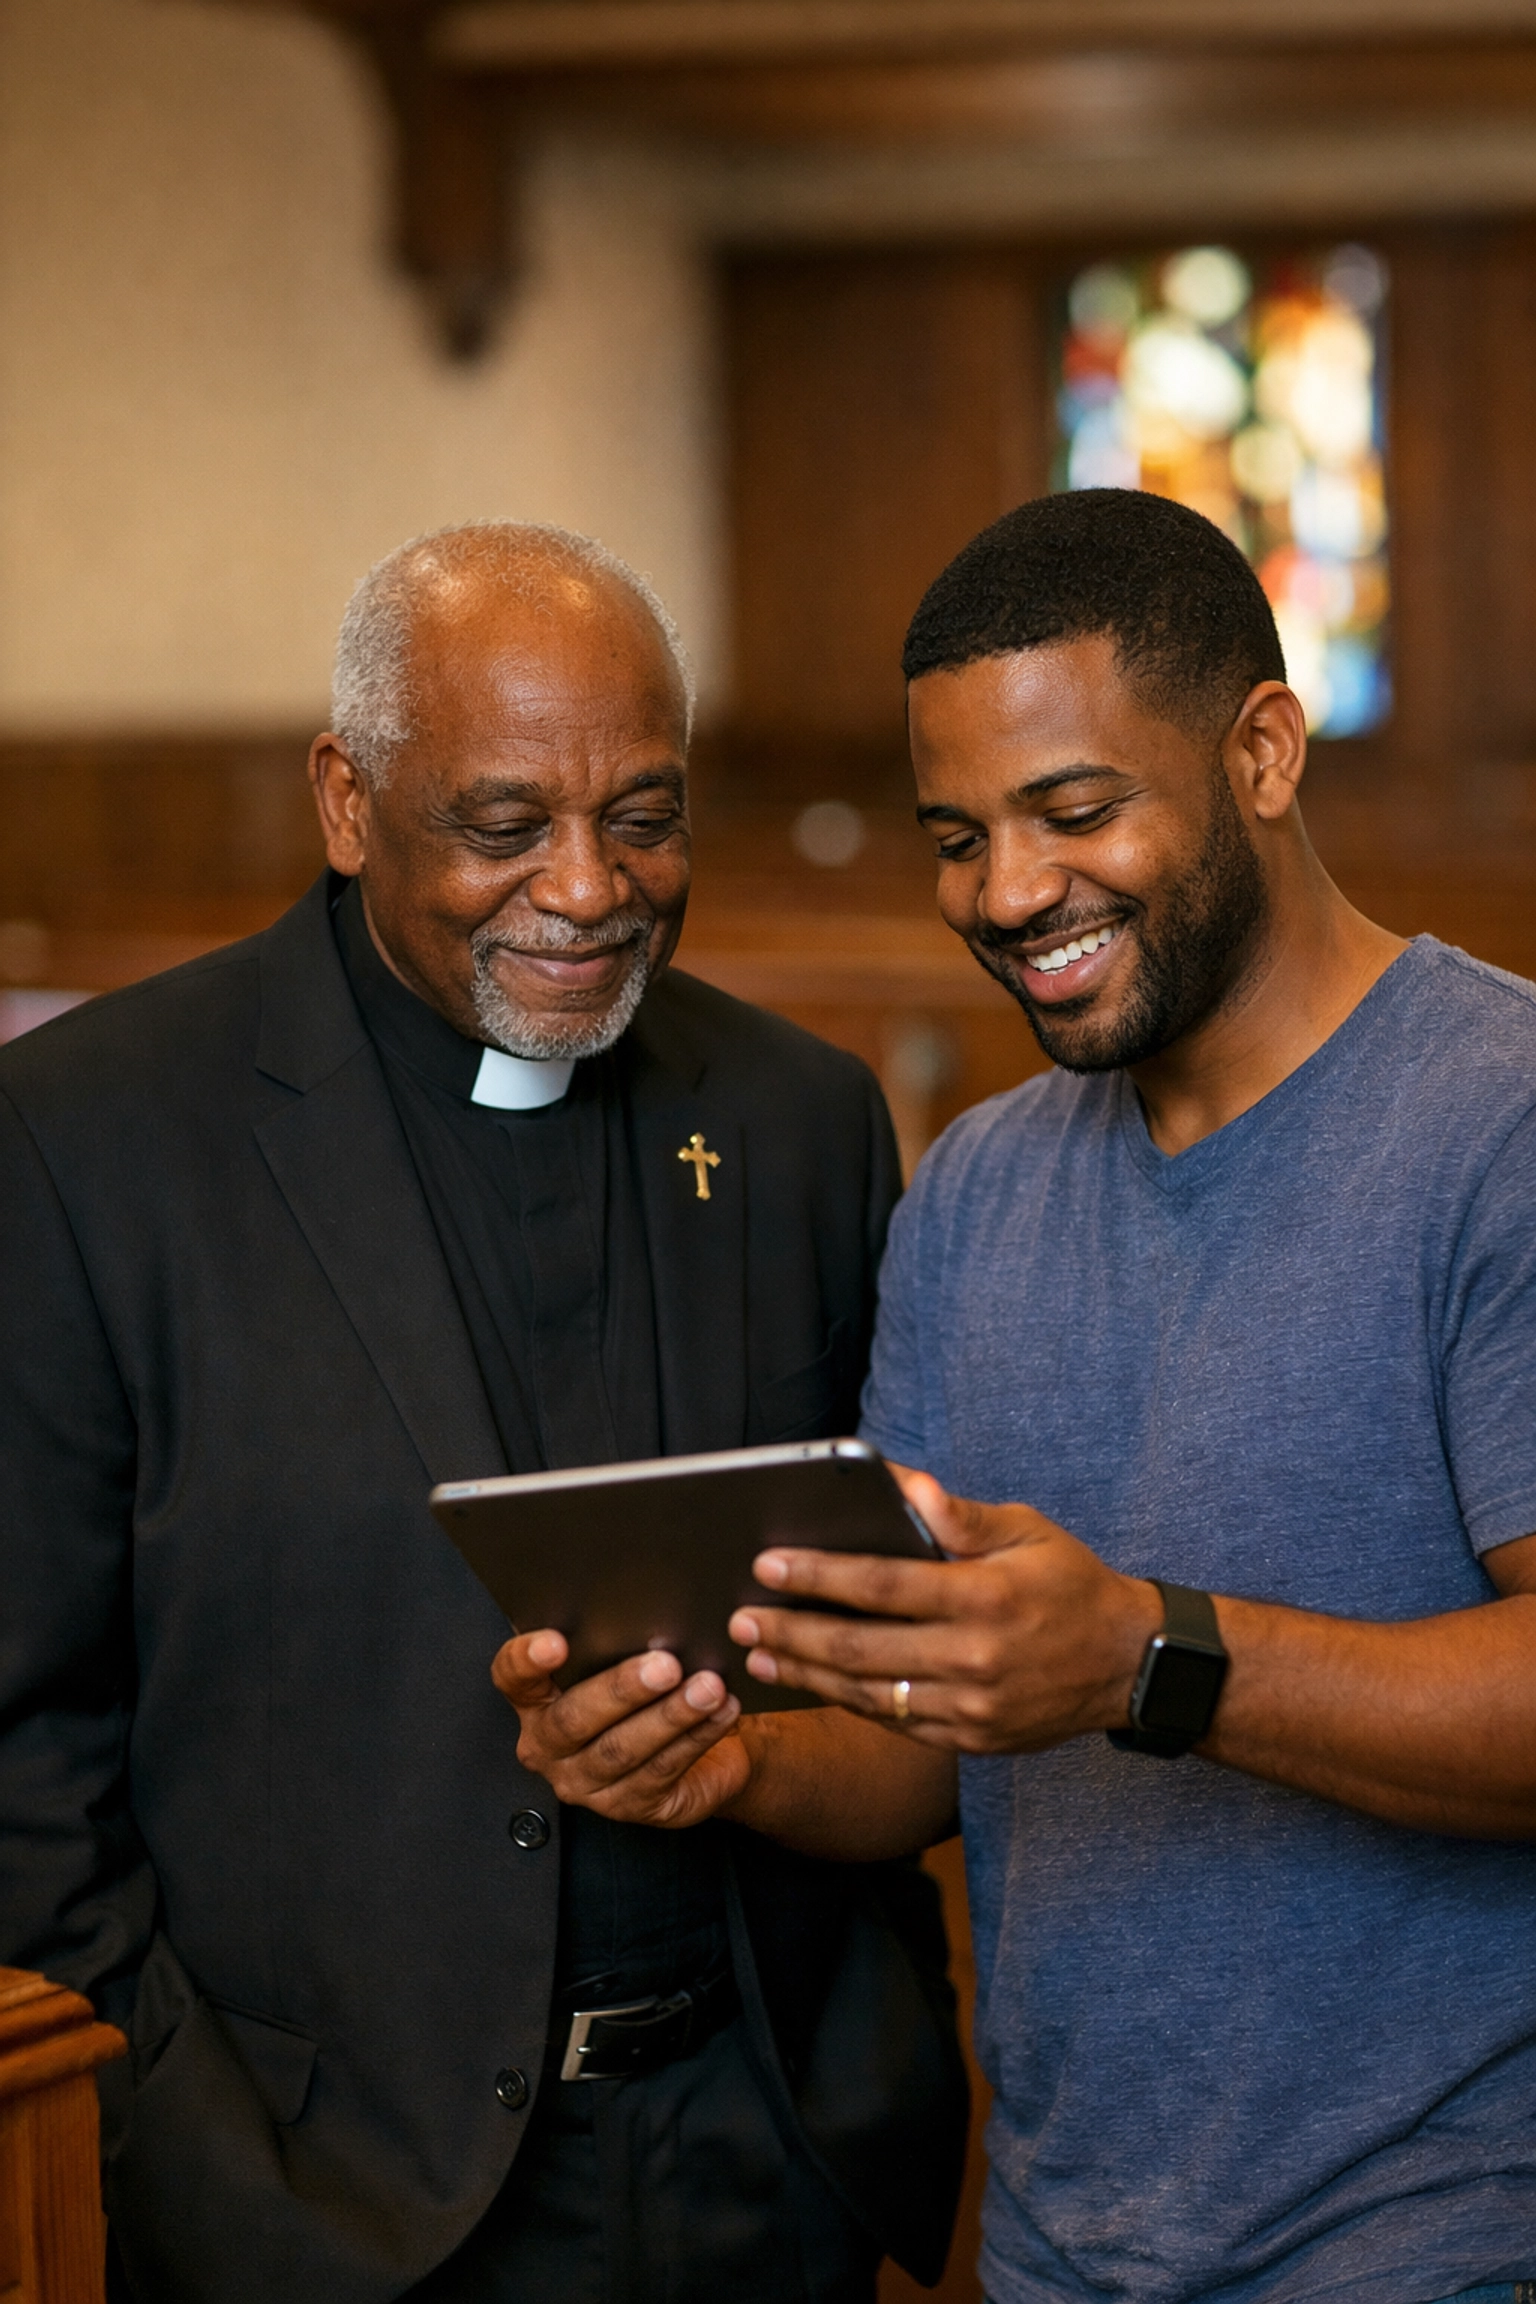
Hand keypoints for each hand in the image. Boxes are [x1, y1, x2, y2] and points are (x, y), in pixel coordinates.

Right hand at [492, 1631, 750, 1827]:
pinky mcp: (629, 1806)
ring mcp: (585, 1782)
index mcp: (535, 1700)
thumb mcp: (626, 1661)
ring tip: (708, 1687)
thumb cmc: (652, 1689)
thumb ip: (614, 1639)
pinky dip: (696, 1737)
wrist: (700, 1743)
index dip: (527, 1660)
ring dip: (670, 1715)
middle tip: (665, 1664)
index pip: (512, 1677)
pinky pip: (662, 1770)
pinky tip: (720, 1712)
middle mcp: (549, 1746)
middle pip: (573, 1720)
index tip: (557, 1641)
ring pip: (622, 1749)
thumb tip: (640, 1603)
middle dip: (622, 1690)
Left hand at [727, 1467, 1160, 1754]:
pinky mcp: (972, 1740)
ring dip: (807, 1673)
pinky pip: (896, 1722)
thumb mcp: (1026, 1532)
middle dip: (792, 1630)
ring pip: (870, 1693)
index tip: (767, 1564)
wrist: (1128, 1665)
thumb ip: (959, 1516)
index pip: (883, 1585)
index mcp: (987, 1598)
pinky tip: (813, 1682)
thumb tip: (903, 1484)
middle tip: (740, 1616)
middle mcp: (976, 1659)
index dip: (819, 1575)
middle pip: (862, 1647)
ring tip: (758, 1653)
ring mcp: (973, 1709)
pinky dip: (849, 1702)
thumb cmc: (1070, 1584)